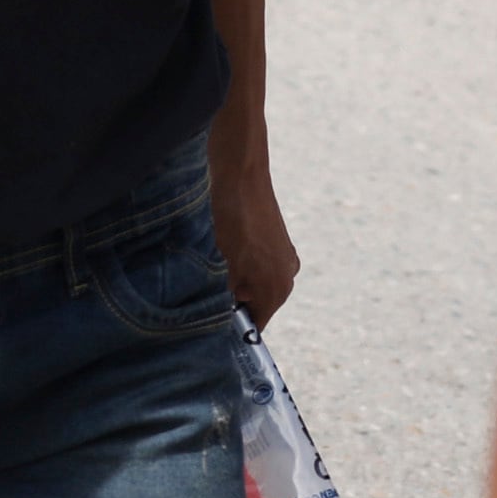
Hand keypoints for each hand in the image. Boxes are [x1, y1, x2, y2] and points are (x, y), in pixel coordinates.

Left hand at [209, 121, 299, 328]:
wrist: (241, 175)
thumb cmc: (231, 221)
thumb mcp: (223, 266)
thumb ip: (228, 295)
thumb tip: (224, 310)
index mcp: (277, 288)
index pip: (256, 322)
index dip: (234, 322)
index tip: (213, 318)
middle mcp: (288, 275)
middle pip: (258, 302)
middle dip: (235, 297)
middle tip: (208, 285)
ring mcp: (286, 256)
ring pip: (257, 281)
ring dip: (237, 277)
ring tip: (216, 260)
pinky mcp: (280, 240)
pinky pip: (260, 263)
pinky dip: (243, 261)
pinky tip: (224, 246)